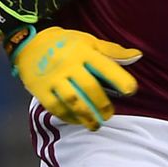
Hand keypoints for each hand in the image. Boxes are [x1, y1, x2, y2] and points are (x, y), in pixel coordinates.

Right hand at [11, 26, 139, 130]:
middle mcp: (68, 64)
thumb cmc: (66, 44)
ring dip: (87, 116)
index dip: (119, 79)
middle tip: (109, 114)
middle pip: (89, 87)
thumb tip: (137, 56)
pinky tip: (78, 121)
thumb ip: (113, 51)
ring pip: (73, 100)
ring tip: (96, 125)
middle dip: (102, 104)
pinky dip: (68, 117)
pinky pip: (56, 107)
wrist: (30, 43)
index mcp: (83, 51)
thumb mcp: (88, 41)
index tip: (131, 90)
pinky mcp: (41, 89)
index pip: (105, 65)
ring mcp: (53, 78)